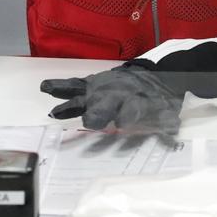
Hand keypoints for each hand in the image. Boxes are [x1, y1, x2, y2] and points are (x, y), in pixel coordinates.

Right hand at [40, 62, 183, 133]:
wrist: (155, 76)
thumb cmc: (158, 100)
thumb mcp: (167, 116)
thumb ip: (167, 130)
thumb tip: (172, 139)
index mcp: (134, 104)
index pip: (129, 113)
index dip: (127, 119)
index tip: (121, 126)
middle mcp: (114, 96)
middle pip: (102, 107)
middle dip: (97, 115)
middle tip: (90, 124)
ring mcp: (101, 90)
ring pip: (84, 98)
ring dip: (70, 106)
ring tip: (54, 113)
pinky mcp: (92, 84)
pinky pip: (74, 85)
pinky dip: (60, 87)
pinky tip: (45, 87)